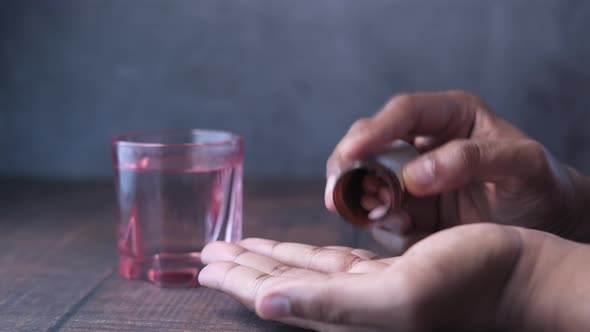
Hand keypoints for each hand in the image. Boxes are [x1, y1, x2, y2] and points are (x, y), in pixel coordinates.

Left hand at [199, 224, 589, 330]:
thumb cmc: (469, 288)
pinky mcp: (382, 270)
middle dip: (241, 268)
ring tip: (232, 247)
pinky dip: (300, 250)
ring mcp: (364, 287)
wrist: (517, 276)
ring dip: (264, 257)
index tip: (204, 267)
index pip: (276, 295)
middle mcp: (348, 306)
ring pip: (298, 269)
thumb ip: (329, 305)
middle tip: (205, 255)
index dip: (237, 280)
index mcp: (345, 316)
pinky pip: (327, 258)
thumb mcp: (395, 298)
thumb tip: (263, 303)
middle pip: (279, 282)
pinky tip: (283, 245)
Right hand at [325, 90, 589, 250]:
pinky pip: (378, 212)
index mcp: (450, 116)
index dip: (373, 130)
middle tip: (338, 195)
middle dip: (350, 167)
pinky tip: (403, 230)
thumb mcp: (519, 165)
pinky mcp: (409, 207)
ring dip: (363, 199)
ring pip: (366, 179)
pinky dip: (379, 223)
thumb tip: (414, 177)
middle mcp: (422, 143)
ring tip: (390, 218)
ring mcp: (411, 176)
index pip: (403, 113)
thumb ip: (471, 160)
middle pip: (369, 142)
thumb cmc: (538, 185)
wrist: (545, 224)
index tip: (351, 153)